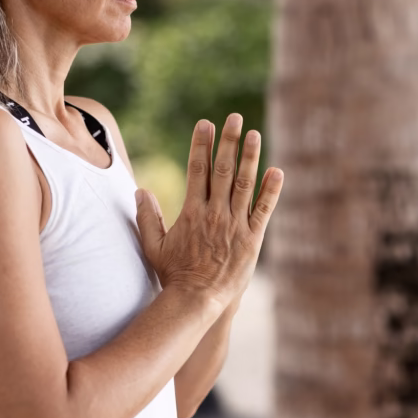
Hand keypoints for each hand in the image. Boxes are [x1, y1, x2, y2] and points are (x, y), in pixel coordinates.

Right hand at [135, 115, 282, 311]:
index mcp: (192, 211)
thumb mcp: (153, 245)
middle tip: (234, 118)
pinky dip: (271, 191)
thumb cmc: (173, 274)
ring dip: (249, 157)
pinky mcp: (252, 239)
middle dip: (228, 141)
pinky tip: (277, 171)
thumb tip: (140, 191)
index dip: (201, 144)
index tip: (205, 124)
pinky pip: (264, 210)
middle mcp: (214, 213)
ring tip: (253, 134)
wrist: (197, 300)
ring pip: (244, 184)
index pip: (197, 169)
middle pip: (222, 170)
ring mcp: (235, 225)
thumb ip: (147, 217)